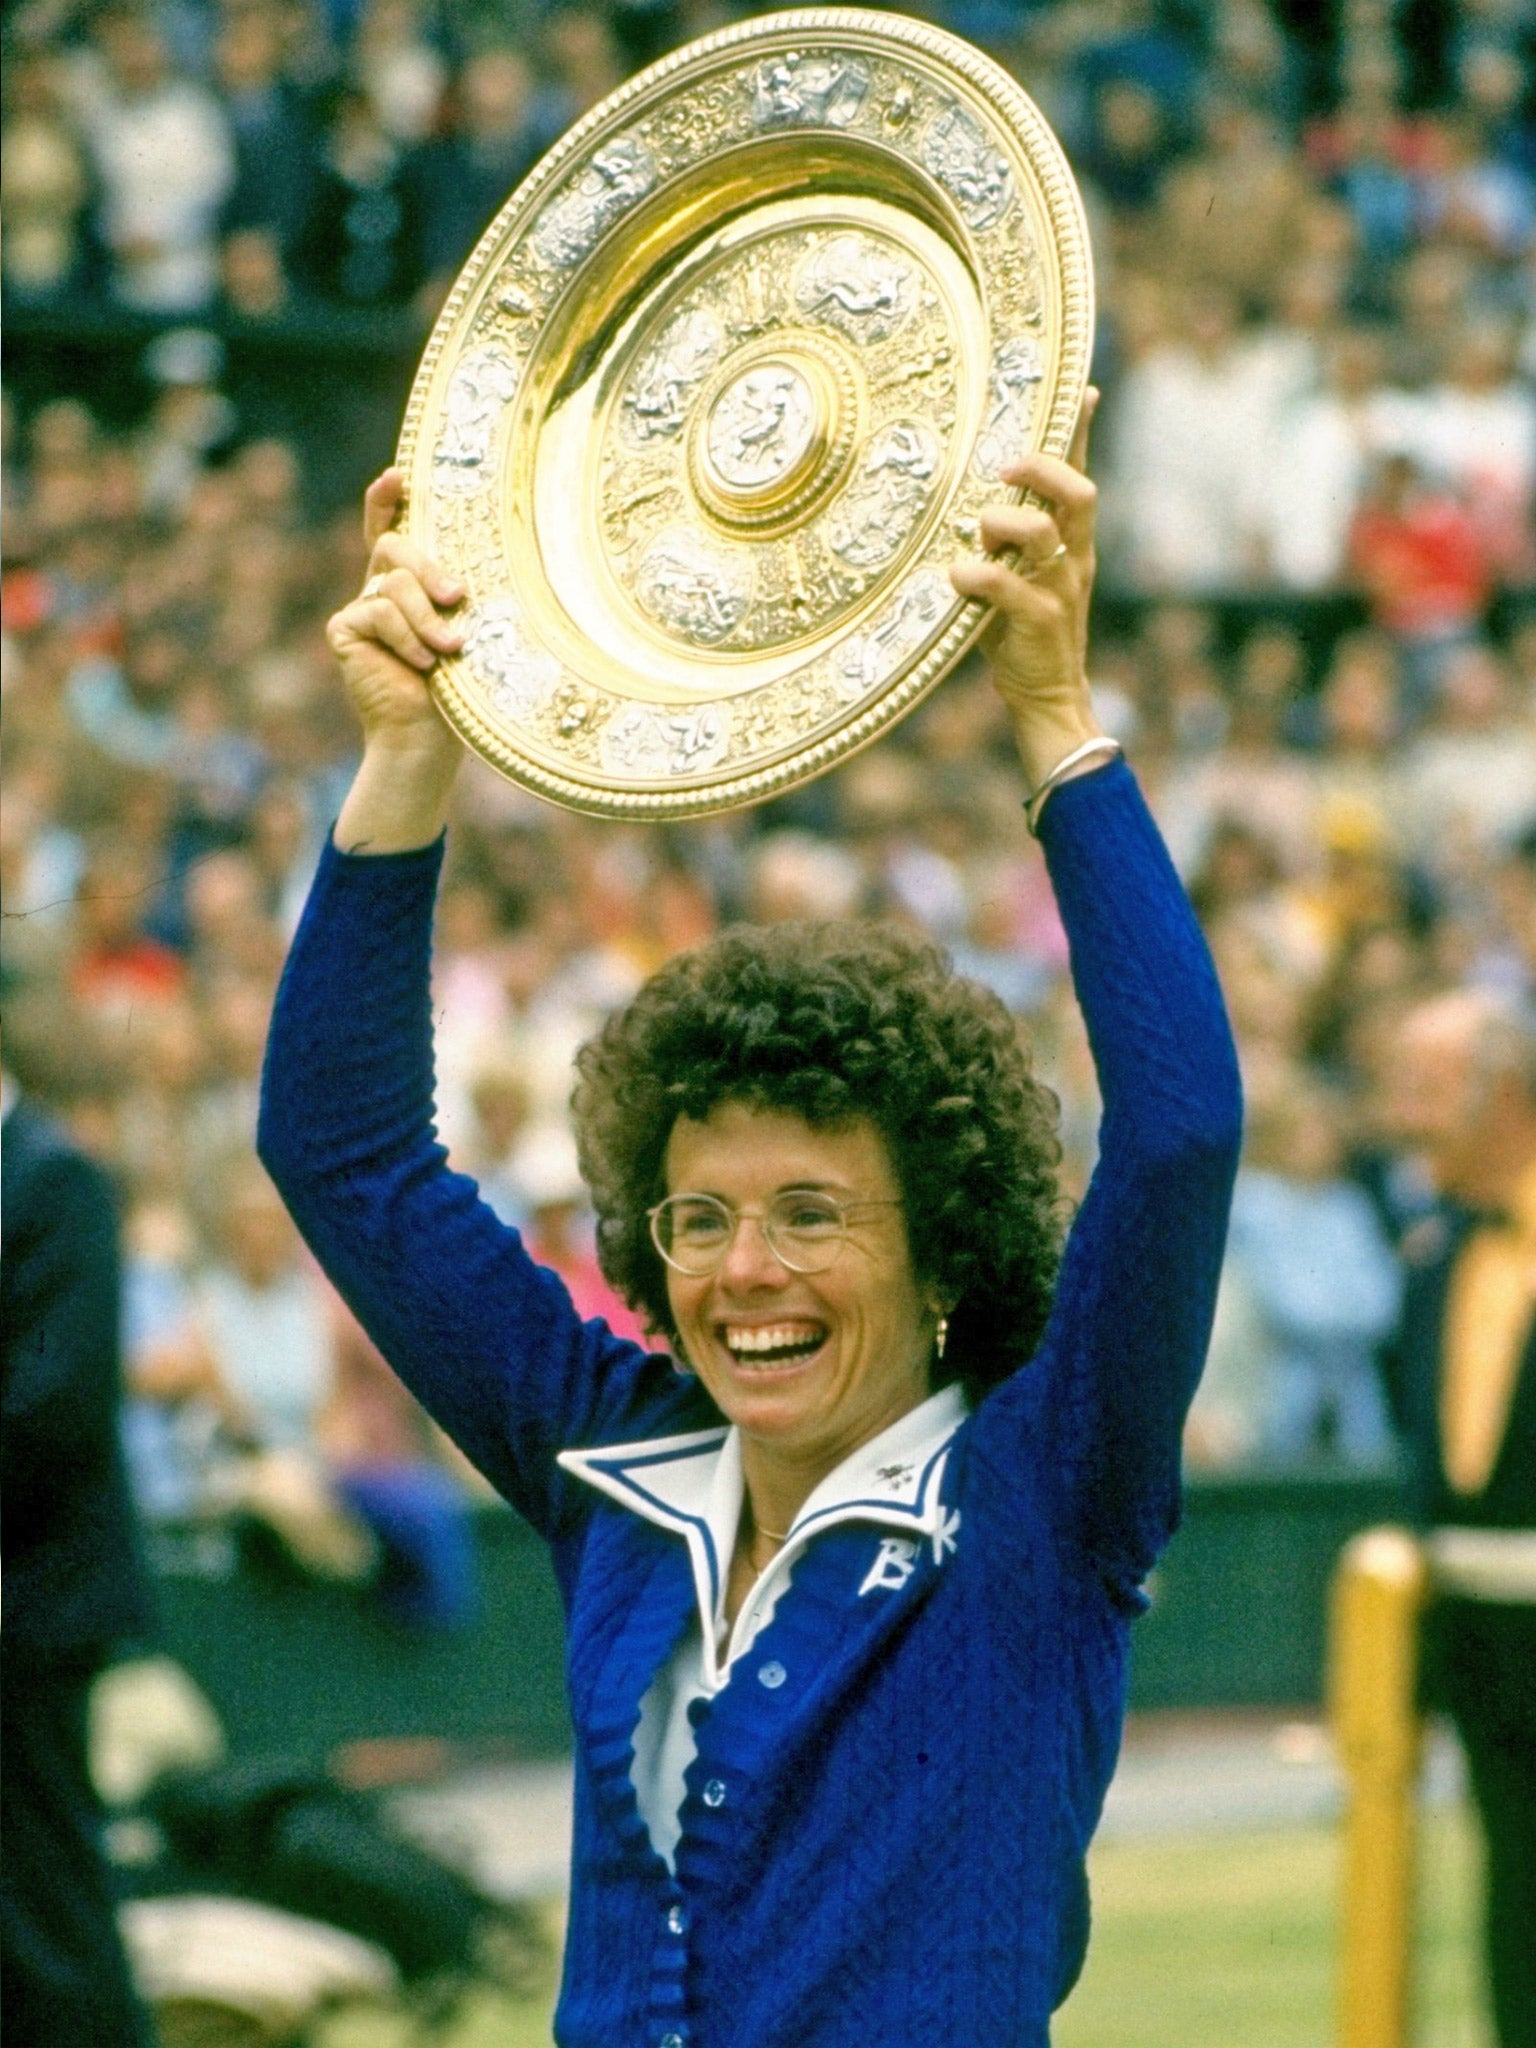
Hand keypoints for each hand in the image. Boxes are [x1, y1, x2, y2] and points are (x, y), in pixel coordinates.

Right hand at [326, 468, 465, 759]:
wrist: (426, 738)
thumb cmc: (460, 689)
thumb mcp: (468, 632)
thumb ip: (455, 597)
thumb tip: (466, 576)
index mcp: (411, 585)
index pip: (394, 531)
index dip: (388, 501)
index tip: (397, 475)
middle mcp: (380, 589)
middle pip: (396, 546)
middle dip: (429, 567)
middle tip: (457, 598)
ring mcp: (359, 607)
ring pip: (393, 581)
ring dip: (427, 617)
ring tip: (448, 650)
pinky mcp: (344, 628)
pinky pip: (378, 611)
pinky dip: (406, 637)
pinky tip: (421, 663)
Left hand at [949, 389, 1102, 786]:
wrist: (1046, 697)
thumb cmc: (1019, 633)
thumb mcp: (1015, 575)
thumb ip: (1002, 540)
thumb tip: (962, 500)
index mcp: (1071, 542)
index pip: (1079, 476)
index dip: (1080, 433)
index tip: (1080, 389)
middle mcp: (1074, 557)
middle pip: (1079, 492)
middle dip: (1040, 469)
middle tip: (1001, 470)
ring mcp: (1061, 588)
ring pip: (1043, 532)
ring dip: (1000, 522)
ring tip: (974, 536)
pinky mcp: (1041, 620)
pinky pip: (1009, 585)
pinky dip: (977, 574)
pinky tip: (956, 576)